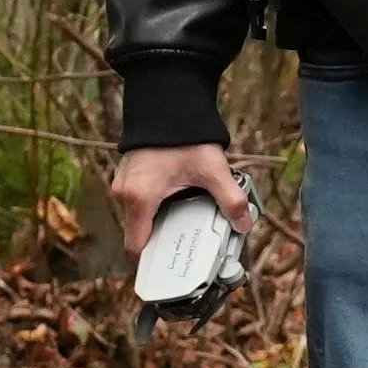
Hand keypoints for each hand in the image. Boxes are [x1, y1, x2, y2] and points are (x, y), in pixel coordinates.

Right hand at [104, 140, 248, 265]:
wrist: (168, 105)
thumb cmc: (184, 136)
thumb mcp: (213, 170)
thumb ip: (231, 199)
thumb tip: (244, 224)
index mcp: (138, 198)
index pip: (136, 246)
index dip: (155, 258)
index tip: (174, 262)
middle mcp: (124, 193)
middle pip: (140, 233)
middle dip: (164, 239)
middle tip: (191, 241)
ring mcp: (122, 184)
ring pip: (139, 217)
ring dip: (161, 221)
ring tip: (187, 220)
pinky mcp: (128, 176)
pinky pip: (139, 202)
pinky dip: (155, 206)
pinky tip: (178, 202)